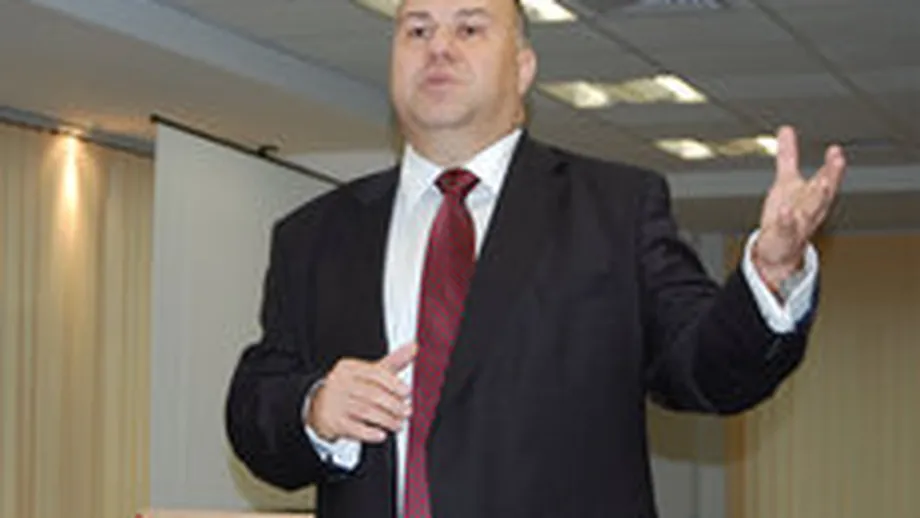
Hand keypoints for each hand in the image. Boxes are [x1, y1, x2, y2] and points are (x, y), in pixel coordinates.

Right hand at [306, 343, 415, 443]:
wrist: (320, 406)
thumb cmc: (351, 387)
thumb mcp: (370, 372)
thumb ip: (393, 361)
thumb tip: (413, 346)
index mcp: (350, 368)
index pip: (374, 373)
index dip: (393, 383)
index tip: (407, 392)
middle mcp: (341, 383)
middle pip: (372, 393)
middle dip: (393, 405)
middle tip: (406, 411)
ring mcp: (336, 402)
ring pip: (365, 411)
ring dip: (386, 420)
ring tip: (398, 424)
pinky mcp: (333, 421)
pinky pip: (354, 428)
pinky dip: (370, 433)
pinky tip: (381, 434)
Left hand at [753, 126, 845, 289]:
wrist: (779, 250)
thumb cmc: (785, 215)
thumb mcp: (785, 181)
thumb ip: (787, 156)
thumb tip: (785, 130)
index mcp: (812, 195)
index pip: (826, 178)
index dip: (832, 165)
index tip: (836, 150)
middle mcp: (810, 209)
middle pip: (823, 192)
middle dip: (831, 176)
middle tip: (838, 160)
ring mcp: (798, 224)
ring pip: (811, 211)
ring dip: (817, 198)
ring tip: (822, 183)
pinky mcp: (783, 236)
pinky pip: (786, 228)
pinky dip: (786, 220)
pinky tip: (784, 211)